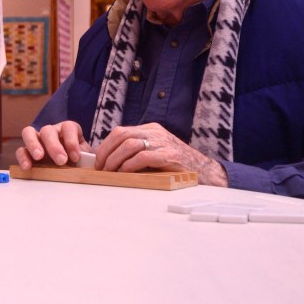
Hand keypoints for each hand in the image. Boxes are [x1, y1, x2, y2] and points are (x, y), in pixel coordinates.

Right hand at [15, 120, 90, 169]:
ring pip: (29, 133)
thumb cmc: (81, 162)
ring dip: (34, 145)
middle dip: (54, 146)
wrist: (74, 170)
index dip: (72, 141)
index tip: (76, 157)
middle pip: (48, 130)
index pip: (68, 127)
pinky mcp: (27, 152)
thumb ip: (86, 159)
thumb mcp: (87, 159)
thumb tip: (86, 163)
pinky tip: (27, 167)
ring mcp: (37, 140)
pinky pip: (21, 150)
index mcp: (68, 130)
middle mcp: (52, 132)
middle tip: (61, 161)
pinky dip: (23, 157)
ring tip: (39, 157)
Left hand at [94, 123, 228, 185]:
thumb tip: (110, 161)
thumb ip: (137, 152)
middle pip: (121, 135)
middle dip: (106, 153)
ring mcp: (162, 143)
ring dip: (115, 160)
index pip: (120, 132)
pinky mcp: (168, 156)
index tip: (99, 161)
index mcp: (150, 130)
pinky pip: (143, 157)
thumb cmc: (176, 166)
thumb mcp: (155, 152)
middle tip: (101, 168)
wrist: (205, 172)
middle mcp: (155, 133)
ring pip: (129, 145)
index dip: (105, 146)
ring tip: (110, 172)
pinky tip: (124, 174)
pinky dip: (129, 166)